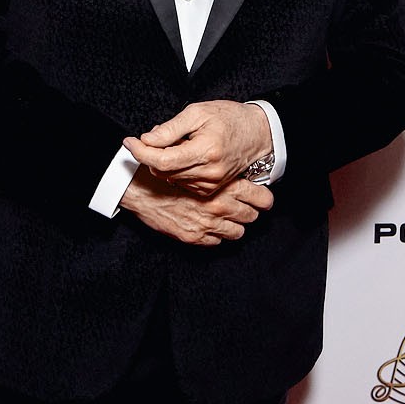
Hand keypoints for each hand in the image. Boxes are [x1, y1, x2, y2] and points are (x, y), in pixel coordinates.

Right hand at [118, 168, 272, 246]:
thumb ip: (219, 169)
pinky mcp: (195, 237)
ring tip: (226, 218)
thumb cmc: (168, 172)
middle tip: (243, 207)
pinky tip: (208, 225)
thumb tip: (237, 169)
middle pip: (252, 216)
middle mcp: (220, 207)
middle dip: (249, 211)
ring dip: (233, 225)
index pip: (261, 197)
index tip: (262, 200)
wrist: (140, 190)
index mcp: (224, 186)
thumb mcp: (197, 162)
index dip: (263, 199)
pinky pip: (217, 242)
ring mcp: (208, 225)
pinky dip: (215, 235)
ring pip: (238, 232)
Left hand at [122, 101, 272, 197]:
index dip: (140, 151)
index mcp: (206, 151)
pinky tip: (184, 155)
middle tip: (155, 136)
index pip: (162, 160)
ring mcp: (210, 184)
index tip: (129, 141)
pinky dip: (175, 169)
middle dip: (151, 154)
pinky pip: (181, 182)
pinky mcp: (210, 189)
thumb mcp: (198, 112)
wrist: (257, 134)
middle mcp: (209, 173)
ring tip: (176, 143)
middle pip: (163, 171)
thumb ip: (170, 128)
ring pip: (170, 178)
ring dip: (164, 162)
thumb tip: (146, 139)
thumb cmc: (230, 118)